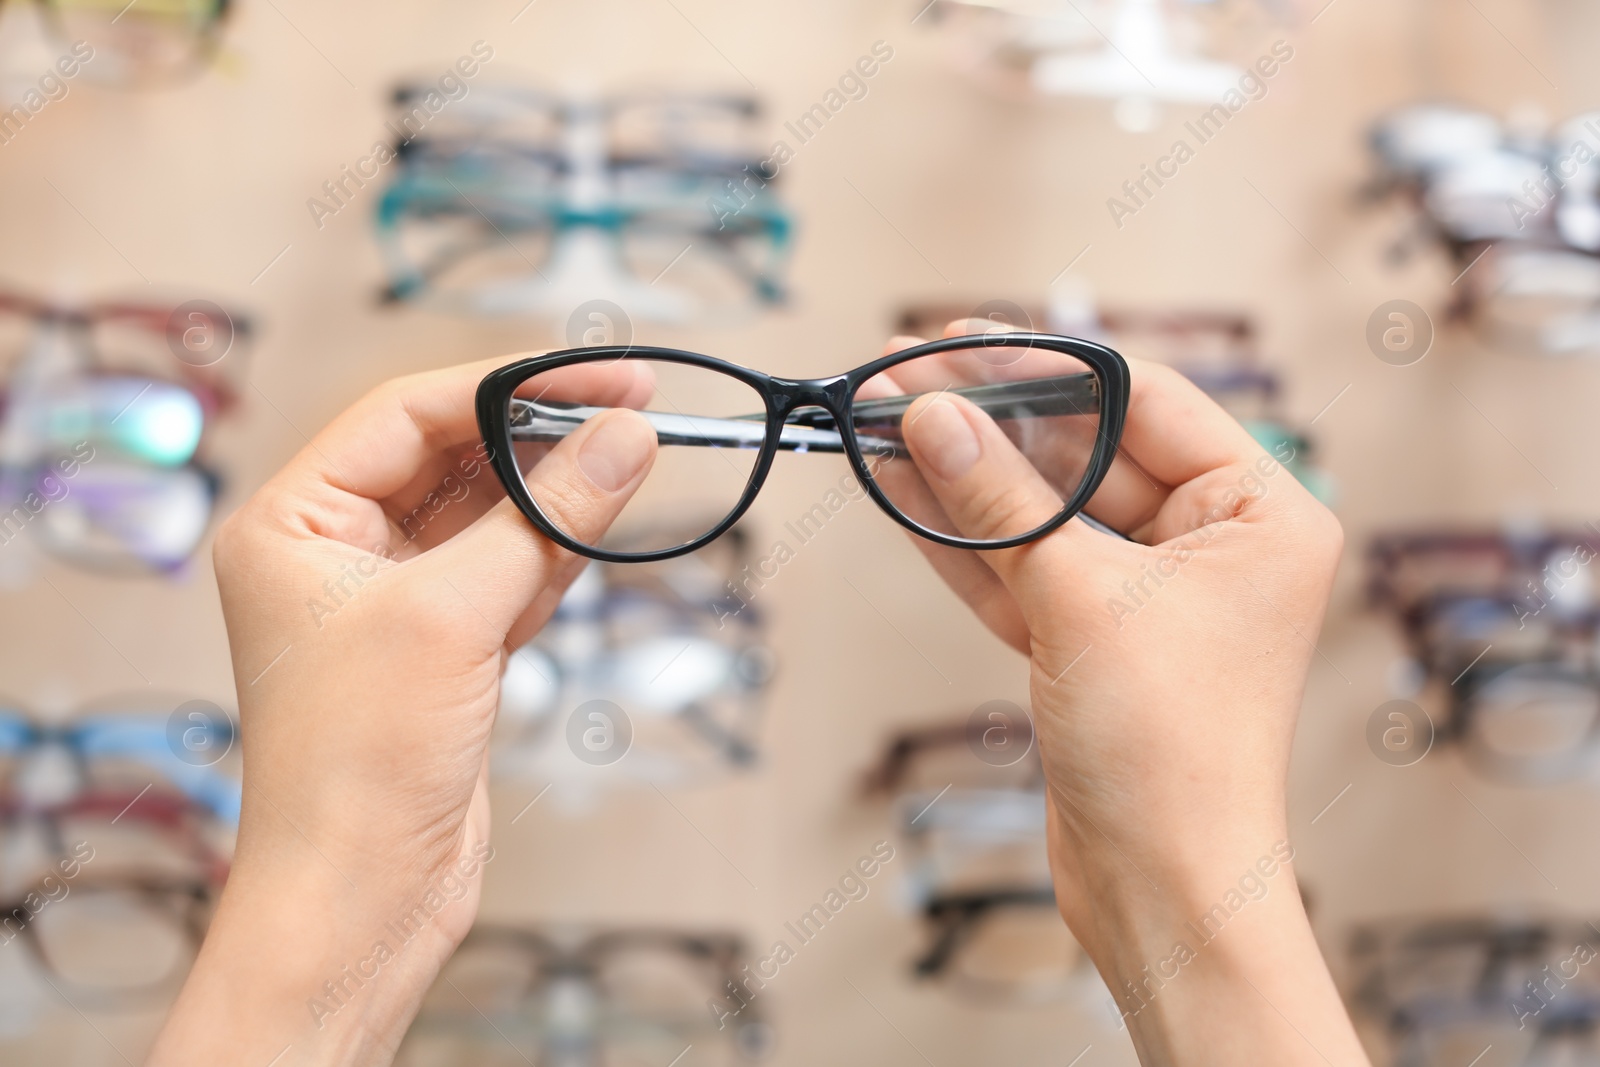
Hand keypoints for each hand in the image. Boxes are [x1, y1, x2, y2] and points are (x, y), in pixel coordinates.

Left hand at [148, 356, 659, 1064]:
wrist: (362, 899)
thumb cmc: (359, 765)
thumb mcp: (456, 616)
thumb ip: (546, 517)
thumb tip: (625, 437)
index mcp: (291, 520)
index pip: (410, 413)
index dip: (513, 385)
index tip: (605, 376)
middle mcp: (330, 550)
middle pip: (452, 457)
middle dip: (541, 438)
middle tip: (633, 413)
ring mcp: (387, 600)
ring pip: (487, 514)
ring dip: (557, 494)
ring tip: (632, 460)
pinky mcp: (438, 647)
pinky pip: (505, 570)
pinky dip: (552, 553)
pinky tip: (595, 528)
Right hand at [886, 323, 1367, 1065]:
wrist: (1161, 892)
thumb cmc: (1169, 749)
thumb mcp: (1079, 599)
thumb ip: (1001, 497)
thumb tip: (932, 414)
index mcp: (1259, 510)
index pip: (1138, 400)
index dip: (1040, 365)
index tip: (953, 340)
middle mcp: (1213, 541)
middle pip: (1080, 451)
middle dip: (984, 420)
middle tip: (896, 380)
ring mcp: (1149, 592)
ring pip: (1038, 510)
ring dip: (957, 474)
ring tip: (874, 424)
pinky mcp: (1093, 638)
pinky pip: (1020, 566)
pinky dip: (960, 536)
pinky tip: (896, 488)